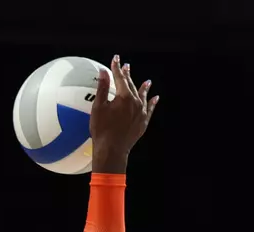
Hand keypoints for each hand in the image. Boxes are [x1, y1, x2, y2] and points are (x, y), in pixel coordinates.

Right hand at [90, 55, 156, 172]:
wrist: (112, 150)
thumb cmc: (102, 130)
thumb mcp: (99, 107)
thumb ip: (103, 88)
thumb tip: (104, 72)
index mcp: (124, 97)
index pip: (120, 78)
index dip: (116, 68)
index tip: (116, 59)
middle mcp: (135, 102)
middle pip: (131, 85)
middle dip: (128, 75)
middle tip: (126, 67)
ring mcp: (141, 113)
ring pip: (143, 96)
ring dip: (144, 88)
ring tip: (147, 81)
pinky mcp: (143, 123)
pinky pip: (150, 109)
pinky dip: (152, 103)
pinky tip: (155, 98)